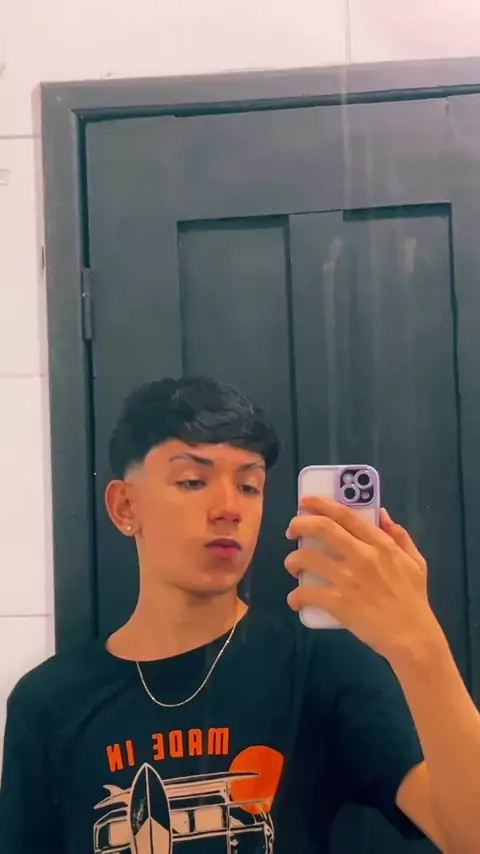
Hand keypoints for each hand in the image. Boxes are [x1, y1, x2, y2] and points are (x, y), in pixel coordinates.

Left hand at [285, 496, 440, 661]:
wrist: (412, 637)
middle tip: (291, 531)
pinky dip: (295, 596)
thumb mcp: (415, 562)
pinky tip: (295, 600)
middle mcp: (362, 556)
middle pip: (322, 528)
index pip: (346, 515)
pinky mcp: (338, 602)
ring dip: (292, 560)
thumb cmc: (414, 600)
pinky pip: (306, 593)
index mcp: (380, 544)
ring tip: (292, 566)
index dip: (321, 504)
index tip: (305, 503)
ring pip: (307, 558)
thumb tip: (382, 513)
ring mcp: (348, 579)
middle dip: (299, 524)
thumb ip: (400, 536)